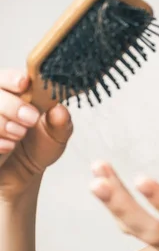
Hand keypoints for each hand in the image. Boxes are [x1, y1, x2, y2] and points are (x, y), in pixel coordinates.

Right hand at [0, 70, 72, 200]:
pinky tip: (8, 146)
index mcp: (16, 93)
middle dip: (12, 105)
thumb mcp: (57, 134)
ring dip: (4, 124)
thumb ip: (61, 121)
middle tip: (30, 119)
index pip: (8, 77)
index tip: (24, 84)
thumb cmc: (39, 146)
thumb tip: (59, 109)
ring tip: (20, 135)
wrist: (24, 173)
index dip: (13, 78)